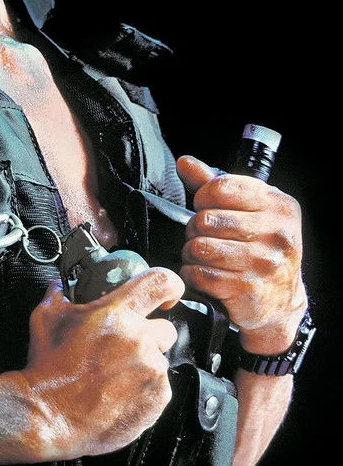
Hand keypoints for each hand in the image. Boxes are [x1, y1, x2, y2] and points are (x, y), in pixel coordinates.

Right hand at [19, 266, 184, 458]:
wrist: (49, 415)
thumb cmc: (48, 367)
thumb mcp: (46, 317)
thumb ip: (59, 293)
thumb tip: (61, 285)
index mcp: (116, 313)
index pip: (160, 283)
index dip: (169, 286)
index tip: (167, 295)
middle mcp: (139, 338)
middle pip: (165, 328)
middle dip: (149, 336)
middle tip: (123, 349)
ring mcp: (151, 369)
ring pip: (159, 361)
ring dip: (143, 365)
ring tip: (114, 378)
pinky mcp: (157, 398)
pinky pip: (160, 388)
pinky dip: (145, 390)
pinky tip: (119, 395)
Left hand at [178, 155, 307, 352]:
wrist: (281, 303)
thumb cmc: (259, 249)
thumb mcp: (247, 210)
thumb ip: (214, 184)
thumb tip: (184, 162)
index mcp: (279, 206)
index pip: (220, 188)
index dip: (202, 198)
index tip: (206, 208)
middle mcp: (277, 234)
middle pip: (205, 220)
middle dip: (194, 230)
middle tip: (203, 238)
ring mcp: (264, 264)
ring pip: (199, 248)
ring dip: (191, 254)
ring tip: (203, 258)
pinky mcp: (248, 291)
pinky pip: (199, 275)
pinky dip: (192, 276)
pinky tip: (204, 277)